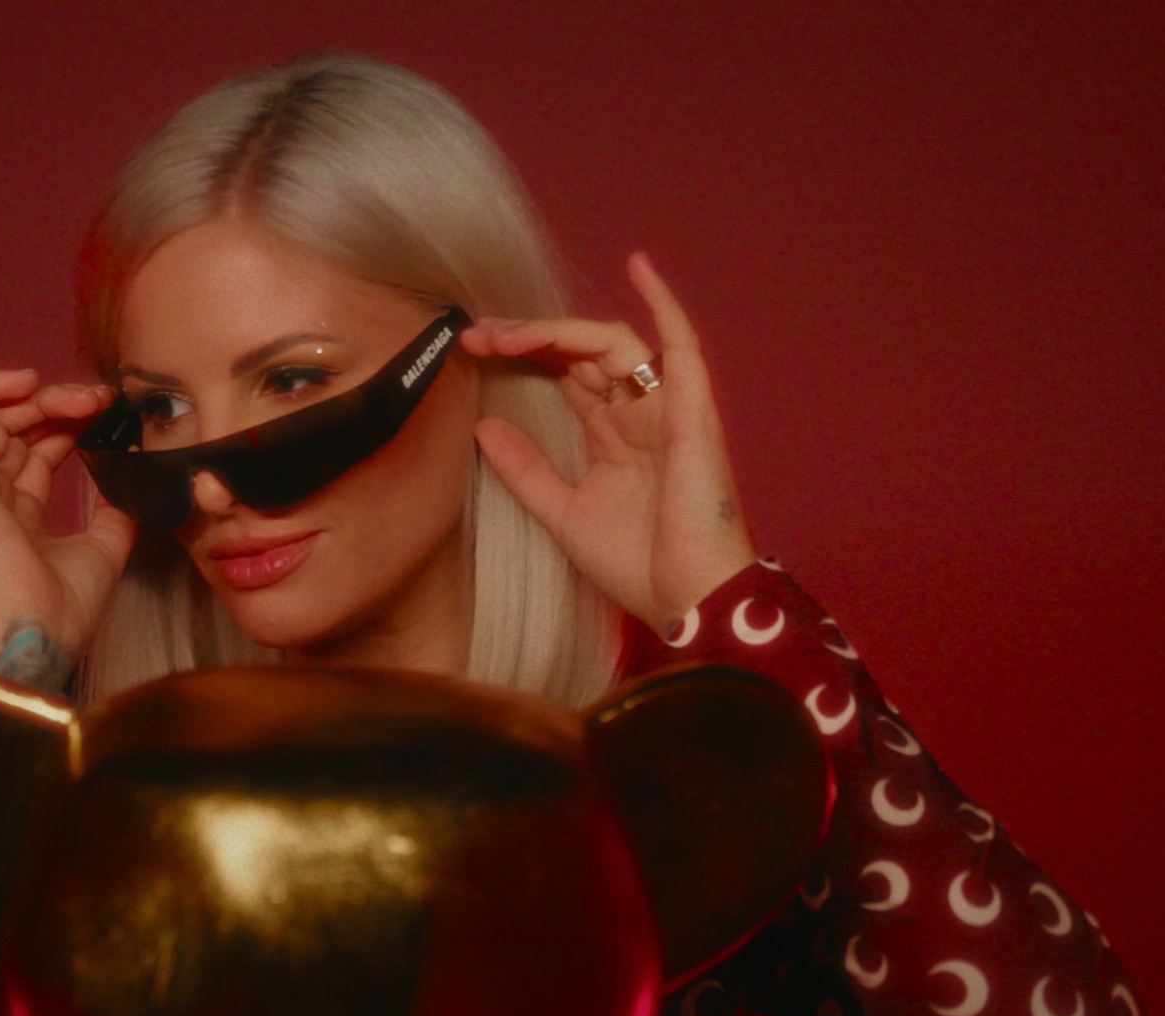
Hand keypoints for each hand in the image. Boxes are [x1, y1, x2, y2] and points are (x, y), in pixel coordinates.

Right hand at [0, 369, 136, 674]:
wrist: (32, 625)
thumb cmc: (63, 603)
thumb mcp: (105, 547)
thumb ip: (114, 510)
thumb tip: (130, 475)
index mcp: (20, 517)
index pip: (40, 454)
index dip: (73, 427)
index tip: (110, 415)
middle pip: (19, 431)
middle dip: (61, 407)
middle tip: (101, 401)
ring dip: (38, 398)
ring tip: (80, 399)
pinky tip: (26, 382)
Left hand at [461, 254, 755, 633]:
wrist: (686, 600)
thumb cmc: (637, 565)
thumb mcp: (562, 513)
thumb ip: (525, 471)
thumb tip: (483, 427)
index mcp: (613, 436)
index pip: (565, 374)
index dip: (523, 355)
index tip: (472, 350)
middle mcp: (639, 413)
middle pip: (580, 353)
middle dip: (527, 339)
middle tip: (477, 334)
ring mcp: (666, 409)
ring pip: (610, 345)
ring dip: (556, 331)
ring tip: (506, 332)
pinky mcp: (691, 411)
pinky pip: (681, 346)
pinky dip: (663, 304)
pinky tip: (638, 266)